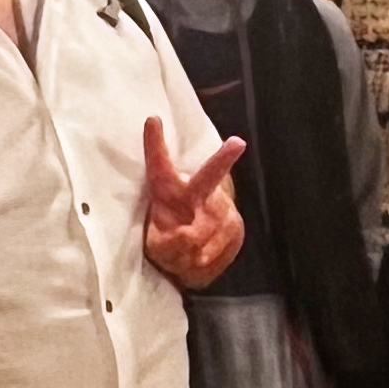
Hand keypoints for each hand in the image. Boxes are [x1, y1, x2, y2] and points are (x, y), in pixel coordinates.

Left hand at [142, 118, 245, 290]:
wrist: (195, 257)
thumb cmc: (167, 243)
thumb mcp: (155, 245)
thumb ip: (166, 244)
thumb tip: (188, 237)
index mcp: (170, 189)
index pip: (159, 166)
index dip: (154, 144)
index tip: (152, 120)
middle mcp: (197, 194)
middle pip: (208, 176)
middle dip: (222, 159)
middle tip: (237, 143)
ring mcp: (220, 211)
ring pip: (202, 237)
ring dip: (185, 257)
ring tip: (180, 258)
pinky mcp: (235, 230)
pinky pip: (217, 254)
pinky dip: (201, 267)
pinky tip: (196, 262)